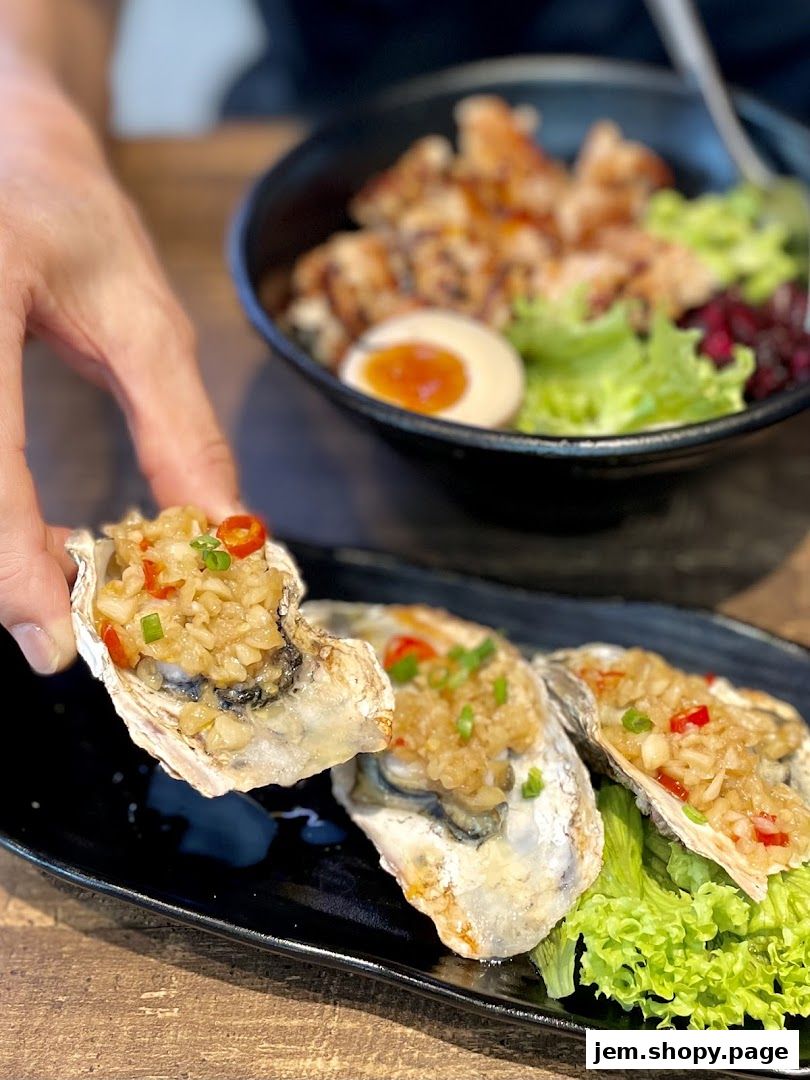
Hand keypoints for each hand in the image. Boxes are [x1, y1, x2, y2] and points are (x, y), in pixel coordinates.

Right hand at [0, 58, 238, 673]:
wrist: (4, 154)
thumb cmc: (73, 222)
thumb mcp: (147, 321)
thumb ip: (180, 431)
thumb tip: (222, 533)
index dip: (9, 555)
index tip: (50, 637)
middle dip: (3, 564)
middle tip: (60, 613)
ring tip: (51, 564)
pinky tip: (20, 528)